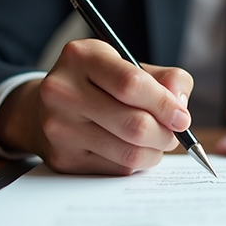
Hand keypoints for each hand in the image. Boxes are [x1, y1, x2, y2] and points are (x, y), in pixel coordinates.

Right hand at [0, 39, 192, 174]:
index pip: (132, 84)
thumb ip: (166, 78)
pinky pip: (117, 169)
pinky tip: (133, 150)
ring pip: (129, 153)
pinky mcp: (63, 158)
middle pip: (134, 124)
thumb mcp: (128, 66)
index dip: (165, 104)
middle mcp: (63, 91)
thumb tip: (180, 106)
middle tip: (174, 134)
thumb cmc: (98, 84)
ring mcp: (59, 128)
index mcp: (81, 57)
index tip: (182, 117)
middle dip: (165, 134)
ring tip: (157, 142)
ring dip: (154, 152)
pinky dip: (136, 163)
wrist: (44, 108)